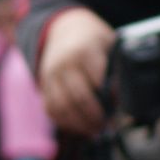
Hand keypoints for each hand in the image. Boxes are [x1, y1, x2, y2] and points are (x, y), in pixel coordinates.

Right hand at [38, 7, 114, 136]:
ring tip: (92, 131)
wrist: (62, 29)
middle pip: (79, 98)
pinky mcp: (43, 86)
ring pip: (62, 108)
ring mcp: (51, 76)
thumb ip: (113, 68)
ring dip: (78, 124)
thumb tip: (115, 98)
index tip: (115, 111)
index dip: (107, 99)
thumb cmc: (91, 39)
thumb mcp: (108, 44)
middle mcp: (64, 64)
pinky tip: (76, 126)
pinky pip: (50, 109)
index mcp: (84, 51)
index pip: (96, 80)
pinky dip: (63, 122)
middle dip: (93, 116)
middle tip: (104, 126)